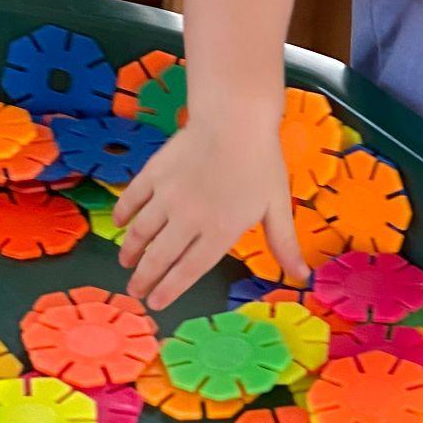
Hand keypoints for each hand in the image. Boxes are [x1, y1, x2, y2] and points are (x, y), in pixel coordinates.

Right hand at [113, 117, 308, 311]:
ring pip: (142, 232)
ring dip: (131, 250)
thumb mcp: (278, 206)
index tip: (156, 304)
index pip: (188, 270)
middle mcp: (188, 220)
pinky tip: (120, 224)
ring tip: (126, 262)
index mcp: (219, 232)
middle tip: (135, 291)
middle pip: (159, 257)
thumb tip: (302, 276)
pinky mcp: (153, 174)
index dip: (170, 290)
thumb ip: (284, 245)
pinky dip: (123, 214)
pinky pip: (132, 200)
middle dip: (144, 278)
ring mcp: (167, 197)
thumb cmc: (261, 163)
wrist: (234, 119)